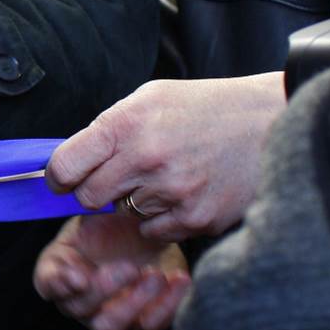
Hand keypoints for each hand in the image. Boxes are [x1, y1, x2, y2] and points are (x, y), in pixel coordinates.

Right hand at [33, 212, 188, 329]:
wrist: (150, 236)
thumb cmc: (115, 223)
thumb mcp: (101, 212)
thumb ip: (93, 213)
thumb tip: (96, 199)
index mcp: (59, 269)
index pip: (47, 283)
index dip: (58, 284)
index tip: (79, 277)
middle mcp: (77, 300)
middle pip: (79, 308)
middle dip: (104, 289)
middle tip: (129, 267)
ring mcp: (107, 317)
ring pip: (109, 326)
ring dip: (132, 303)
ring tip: (156, 275)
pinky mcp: (140, 325)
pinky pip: (150, 324)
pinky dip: (166, 304)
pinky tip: (179, 279)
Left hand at [44, 72, 285, 242]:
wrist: (271, 120)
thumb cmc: (207, 107)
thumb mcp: (150, 98)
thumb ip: (108, 130)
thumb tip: (70, 163)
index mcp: (126, 124)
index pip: (64, 166)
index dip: (59, 177)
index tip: (64, 179)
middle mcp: (145, 159)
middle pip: (88, 198)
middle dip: (97, 191)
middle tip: (120, 177)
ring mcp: (171, 192)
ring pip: (123, 214)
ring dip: (136, 201)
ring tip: (168, 175)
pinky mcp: (196, 218)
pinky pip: (154, 231)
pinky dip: (162, 218)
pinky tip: (185, 192)